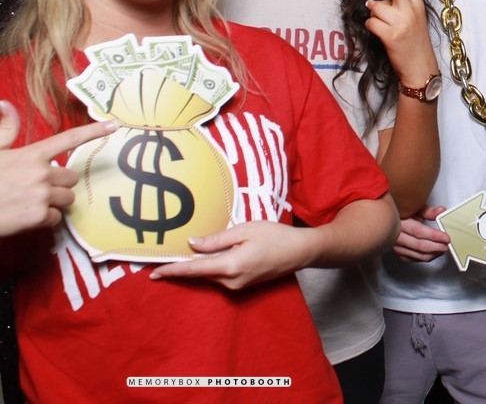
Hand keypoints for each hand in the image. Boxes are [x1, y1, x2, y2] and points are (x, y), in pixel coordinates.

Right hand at [0, 101, 116, 236]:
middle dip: (57, 184)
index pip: (69, 139)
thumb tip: (6, 104)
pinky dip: (43, 219)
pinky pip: (55, 218)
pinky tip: (23, 216)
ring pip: (66, 199)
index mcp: (31, 154)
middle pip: (71, 178)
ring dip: (52, 202)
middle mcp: (41, 173)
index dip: (94, 131)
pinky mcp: (38, 217)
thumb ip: (5, 130)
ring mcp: (41, 195)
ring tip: (26, 201)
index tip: (114, 125)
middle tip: (33, 188)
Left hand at [150, 220, 315, 289]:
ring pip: (210, 274)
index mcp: (230, 266)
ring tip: (193, 250)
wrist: (300, 252)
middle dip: (185, 265)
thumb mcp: (245, 230)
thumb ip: (216, 240)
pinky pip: (221, 276)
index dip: (173, 271)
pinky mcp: (243, 286)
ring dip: (200, 265)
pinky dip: (212, 267)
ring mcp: (238, 286)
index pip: (194, 270)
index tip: (153, 274)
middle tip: (168, 254)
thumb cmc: (275, 236)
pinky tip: (213, 255)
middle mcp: (231, 281)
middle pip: (200, 273)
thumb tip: (192, 244)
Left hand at [365, 0, 439, 87]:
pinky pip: (370, 22)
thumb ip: (396, 7)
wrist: (420, 69)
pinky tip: (382, 36)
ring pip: (376, 6)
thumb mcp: (412, 21)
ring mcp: (401, 22)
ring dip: (375, 16)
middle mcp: (410, 10)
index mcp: (417, 5)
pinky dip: (371, 28)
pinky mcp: (391, 34)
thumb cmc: (415, 44)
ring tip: (386, 28)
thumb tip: (374, 2)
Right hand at [392, 205, 449, 261]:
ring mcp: (397, 247)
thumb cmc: (399, 213)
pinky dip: (426, 257)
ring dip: (433, 254)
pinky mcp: (399, 254)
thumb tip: (441, 211)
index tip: (446, 237)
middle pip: (419, 246)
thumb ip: (427, 211)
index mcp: (400, 223)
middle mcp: (396, 237)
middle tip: (446, 245)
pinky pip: (415, 259)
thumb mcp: (413, 209)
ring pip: (418, 255)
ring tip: (442, 248)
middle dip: (436, 247)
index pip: (419, 232)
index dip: (434, 236)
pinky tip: (433, 252)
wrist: (385, 221)